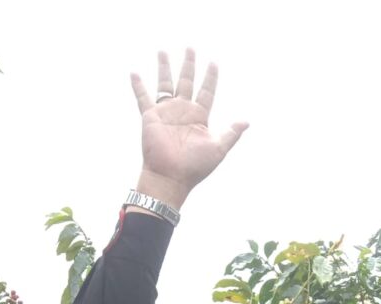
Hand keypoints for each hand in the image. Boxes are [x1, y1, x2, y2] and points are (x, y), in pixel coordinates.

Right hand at [131, 49, 247, 209]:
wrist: (171, 177)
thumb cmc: (195, 167)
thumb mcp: (218, 149)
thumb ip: (231, 134)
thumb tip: (246, 122)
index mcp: (199, 117)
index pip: (207, 91)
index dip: (210, 77)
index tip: (213, 63)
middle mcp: (183, 111)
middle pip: (186, 81)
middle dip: (189, 65)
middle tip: (190, 48)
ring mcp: (166, 113)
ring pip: (165, 84)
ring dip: (164, 67)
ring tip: (162, 51)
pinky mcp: (151, 117)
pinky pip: (143, 97)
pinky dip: (138, 85)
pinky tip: (134, 73)